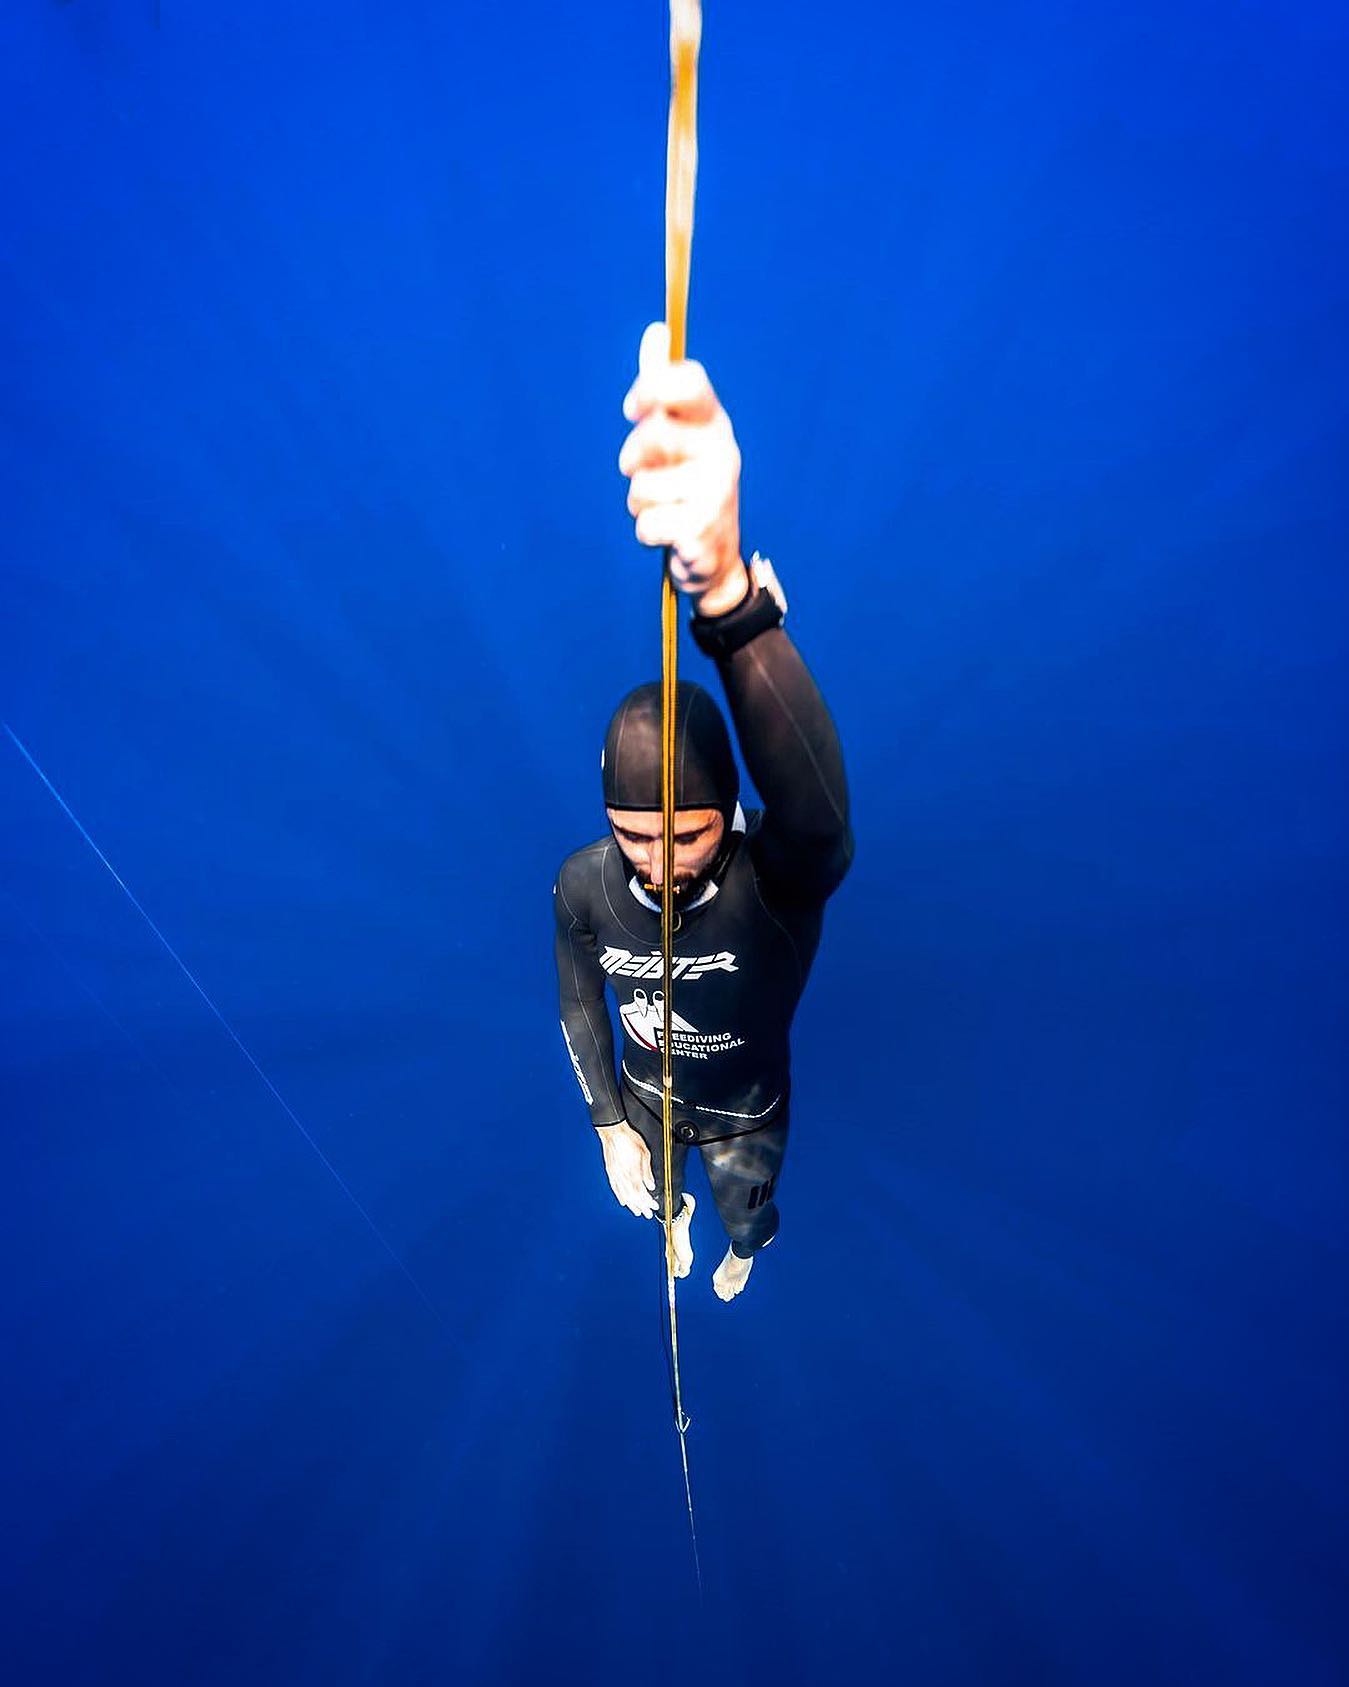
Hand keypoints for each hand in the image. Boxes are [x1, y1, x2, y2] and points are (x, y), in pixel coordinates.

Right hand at [595, 1119, 657, 1217]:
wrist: (613, 1132)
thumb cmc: (629, 1139)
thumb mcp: (644, 1153)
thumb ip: (647, 1172)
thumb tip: (651, 1185)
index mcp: (633, 1172)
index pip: (642, 1193)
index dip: (648, 1202)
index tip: (653, 1207)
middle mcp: (623, 1176)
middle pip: (633, 1197)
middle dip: (641, 1207)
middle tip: (647, 1214)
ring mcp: (615, 1175)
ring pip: (624, 1195)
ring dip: (631, 1205)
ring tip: (637, 1212)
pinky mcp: (610, 1173)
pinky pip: (615, 1189)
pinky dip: (620, 1197)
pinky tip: (623, 1202)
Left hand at [618, 321, 747, 610]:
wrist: (714, 555)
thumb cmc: (687, 484)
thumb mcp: (678, 435)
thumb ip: (662, 390)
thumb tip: (656, 330)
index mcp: (713, 422)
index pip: (689, 383)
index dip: (652, 389)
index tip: (629, 410)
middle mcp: (722, 450)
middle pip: (654, 433)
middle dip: (633, 457)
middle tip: (639, 471)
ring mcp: (716, 491)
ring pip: (642, 487)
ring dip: (638, 502)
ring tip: (662, 507)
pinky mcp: (703, 529)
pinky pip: (648, 525)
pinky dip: (648, 532)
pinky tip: (668, 533)